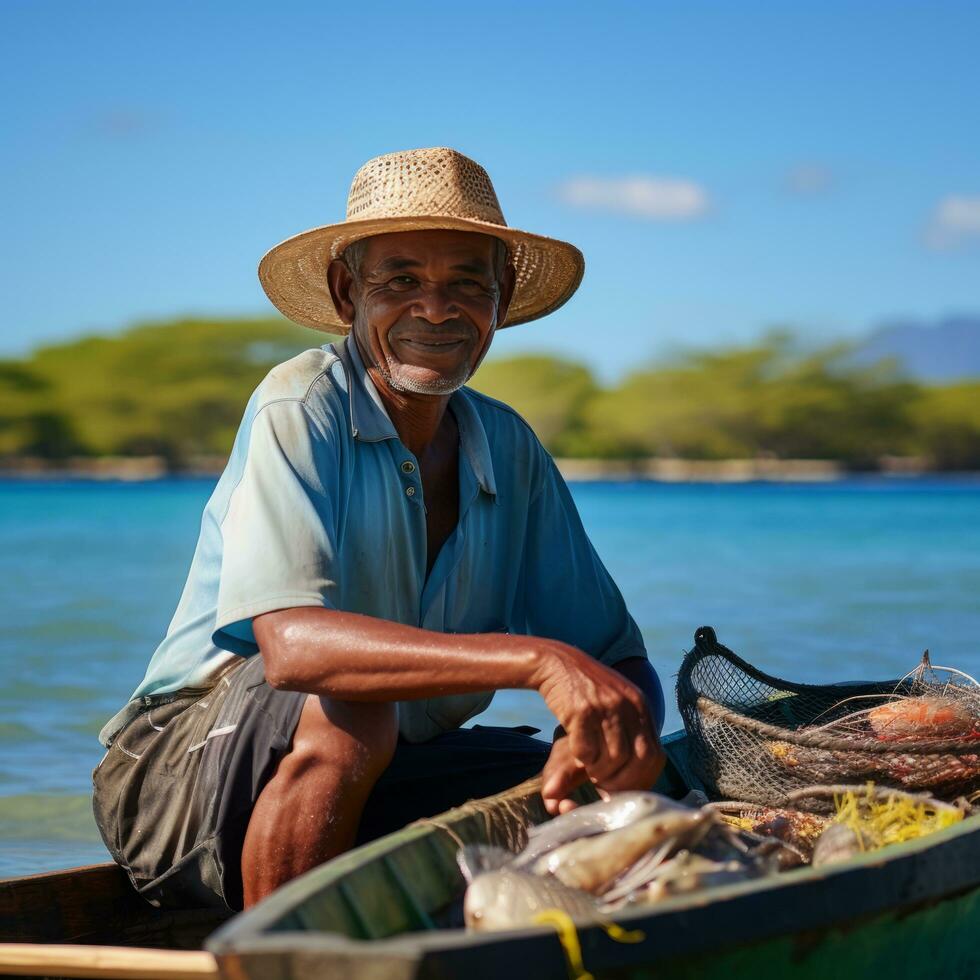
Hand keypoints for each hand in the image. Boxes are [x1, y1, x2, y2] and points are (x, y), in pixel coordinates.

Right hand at [532, 641, 664, 805]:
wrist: (557, 663)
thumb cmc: (587, 690)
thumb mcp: (617, 703)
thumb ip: (629, 733)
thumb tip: (634, 776)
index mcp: (641, 705)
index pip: (655, 755)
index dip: (642, 778)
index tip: (624, 787)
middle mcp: (628, 705)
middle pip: (638, 759)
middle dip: (621, 780)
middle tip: (604, 784)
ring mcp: (606, 707)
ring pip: (613, 759)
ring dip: (599, 771)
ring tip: (589, 767)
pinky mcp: (582, 711)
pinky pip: (587, 751)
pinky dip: (582, 760)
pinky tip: (577, 752)